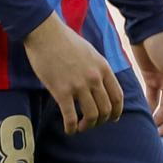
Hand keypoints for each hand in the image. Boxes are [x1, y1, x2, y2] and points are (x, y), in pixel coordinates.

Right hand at [23, 13, 124, 133]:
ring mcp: (79, 85)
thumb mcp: (90, 51)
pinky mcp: (61, 91)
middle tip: (92, 122)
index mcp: (103, 67)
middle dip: (101, 121)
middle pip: (106, 109)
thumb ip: (97, 68)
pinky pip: (71, 117)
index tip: (112, 118)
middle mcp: (94, 78)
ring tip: (80, 127)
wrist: (44, 32)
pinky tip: (69, 129)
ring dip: (87, 126)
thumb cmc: (64, 39)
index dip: (116, 111)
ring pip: (92, 116)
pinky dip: (71, 128)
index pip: (117, 96)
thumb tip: (100, 84)